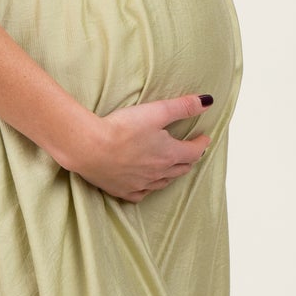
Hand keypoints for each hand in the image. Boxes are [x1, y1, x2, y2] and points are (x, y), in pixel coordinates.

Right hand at [69, 94, 213, 201]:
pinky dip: (148, 189)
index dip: (201, 144)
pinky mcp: (123, 190)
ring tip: (173, 167)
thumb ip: (183, 106)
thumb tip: (207, 102)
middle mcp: (158, 173)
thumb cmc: (121, 128)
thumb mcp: (156, 112)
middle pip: (181, 169)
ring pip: (164, 182)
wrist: (89, 147)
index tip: (204, 138)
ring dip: (172, 174)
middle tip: (191, 151)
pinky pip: (141, 194)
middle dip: (189, 159)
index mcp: (169, 154)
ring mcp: (141, 184)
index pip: (194, 152)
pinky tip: (146, 185)